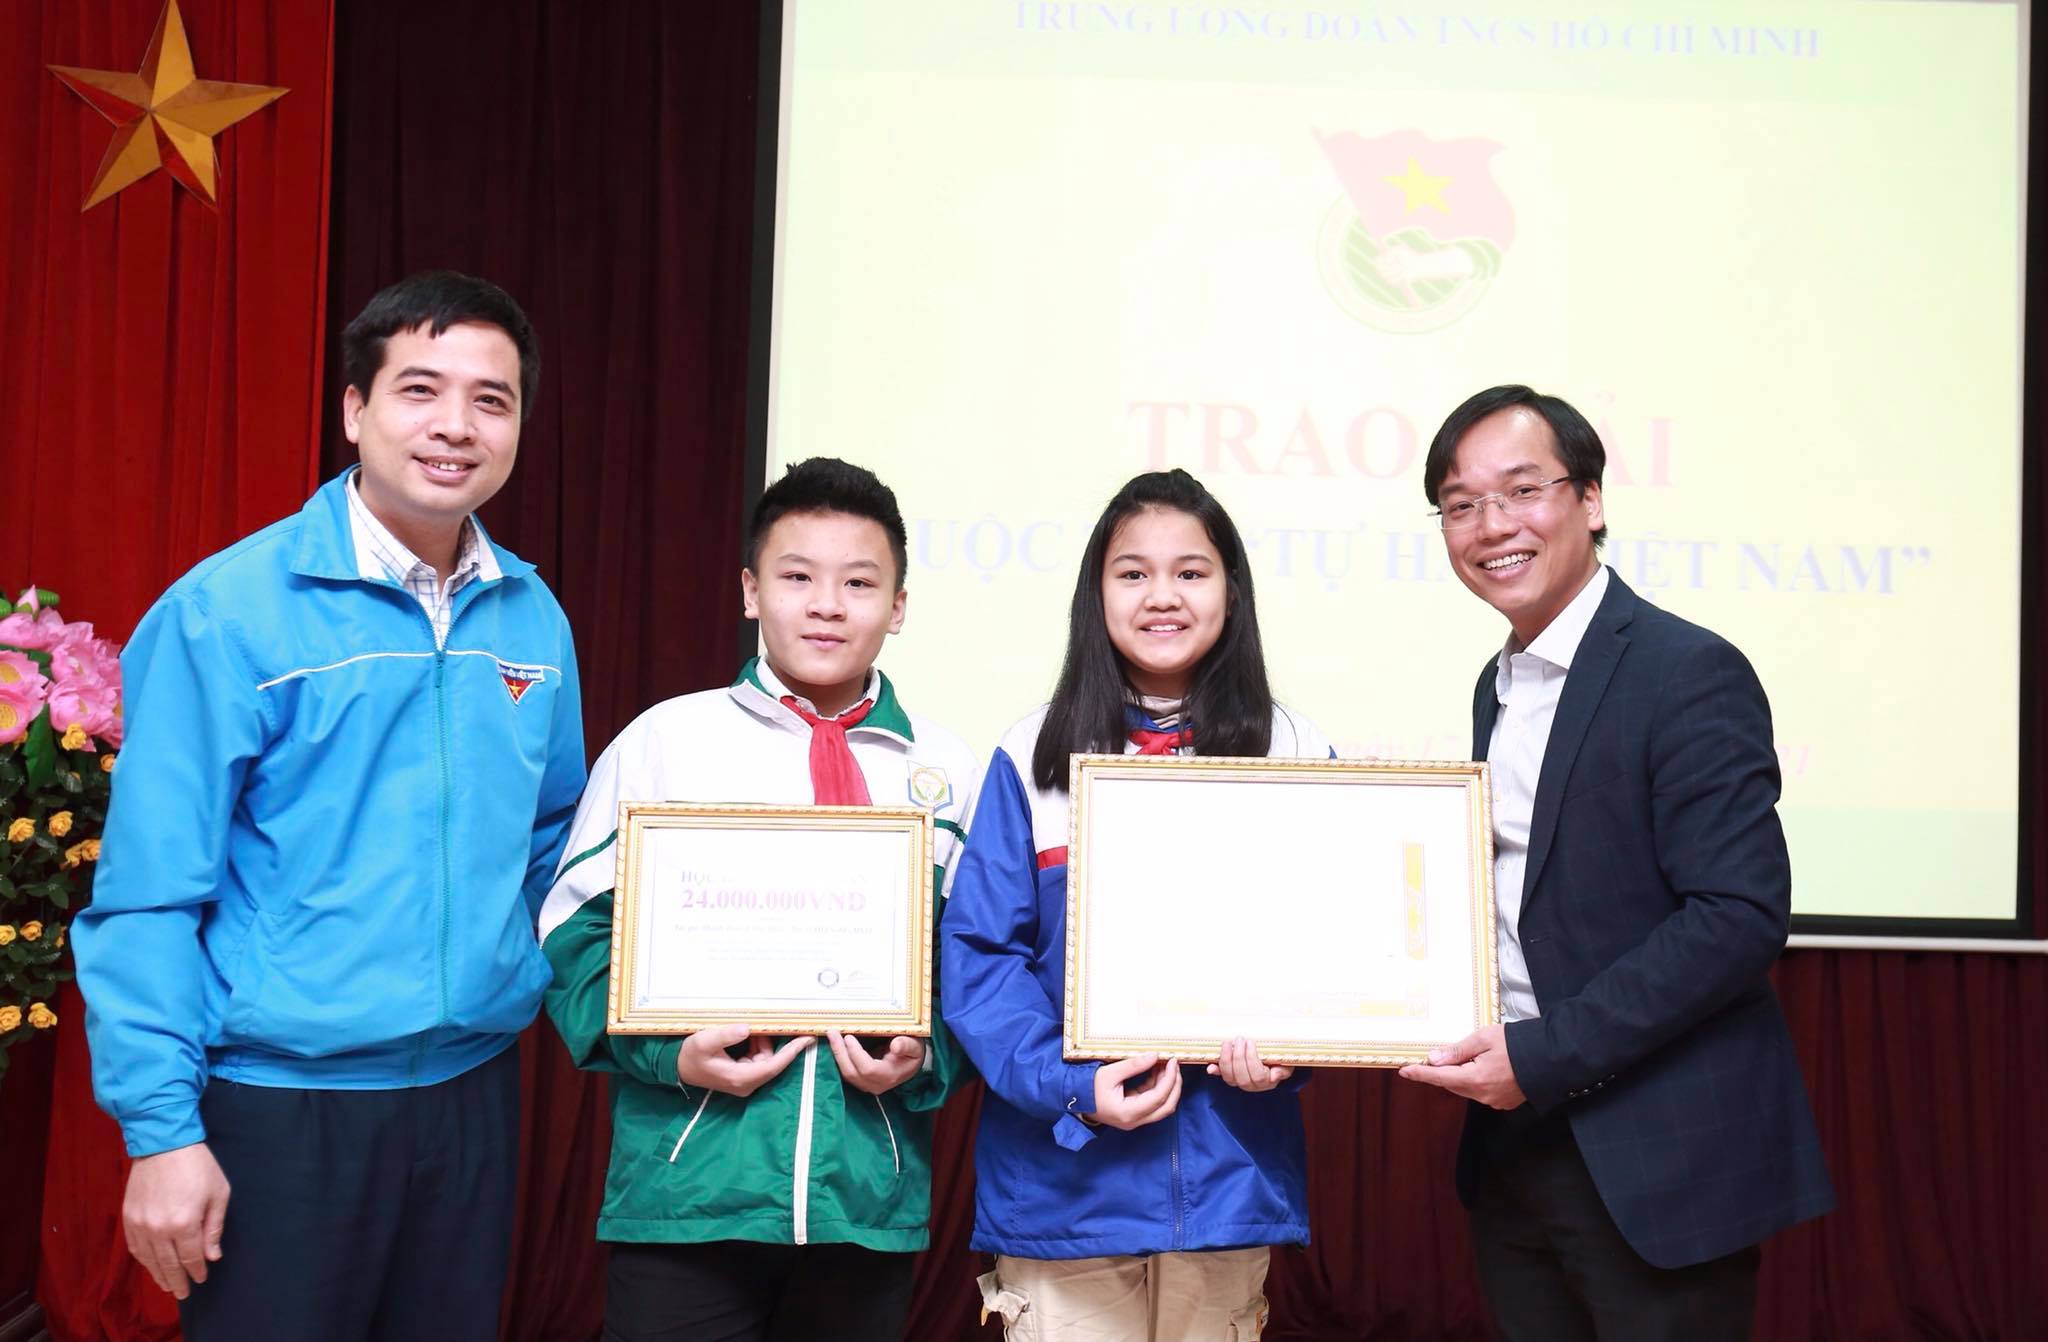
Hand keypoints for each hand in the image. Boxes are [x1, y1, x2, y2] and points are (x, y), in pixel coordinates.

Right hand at [123, 1142, 229, 1299]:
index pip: (191, 1258)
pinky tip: (150, 1265)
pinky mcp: (128, 1217)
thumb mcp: (218, 1193)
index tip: (201, 1279)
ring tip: (167, 1285)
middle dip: (177, 1280)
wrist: (163, 1144)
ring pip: (149, 1259)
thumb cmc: (197, 1166)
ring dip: (158, 1275)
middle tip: (183, 1293)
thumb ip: (214, 1228)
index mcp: (184, 1223)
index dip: (196, 1270)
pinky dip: (143, 1260)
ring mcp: (140, 1224)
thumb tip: (212, 1256)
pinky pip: (134, 1247)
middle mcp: (159, 1229)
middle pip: (168, 1264)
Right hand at [675, 1024, 811, 1095]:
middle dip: (774, 1040)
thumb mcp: (704, 1041)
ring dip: (761, 1041)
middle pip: (771, 1060)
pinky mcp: (743, 1075)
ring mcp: (745, 1081)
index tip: (807, 1039)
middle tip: (773, 1021)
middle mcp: (746, 1083)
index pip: (773, 1065)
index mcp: (740, 1078)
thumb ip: (725, 1035)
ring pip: (766, 1058)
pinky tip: (747, 1034)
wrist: (679, 1067)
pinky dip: (756, 1044)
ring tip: (750, 1027)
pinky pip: (758, 1058)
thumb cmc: (691, 1055)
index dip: (792, 1052)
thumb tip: (746, 1029)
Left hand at [826, 1031, 924, 1093]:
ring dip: (837, 1053)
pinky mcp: (861, 1080)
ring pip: (846, 1073)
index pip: (868, 1069)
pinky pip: (846, 1070)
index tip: (849, 1037)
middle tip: (832, 1032)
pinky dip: (839, 1056)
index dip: (856, 1054)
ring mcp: (867, 1084)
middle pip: (852, 1072)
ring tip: (831, 1035)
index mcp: (889, 1076)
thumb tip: (896, 1045)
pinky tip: (835, 1042)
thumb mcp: (915, 1047)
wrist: (912, 1063)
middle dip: (840, 1052)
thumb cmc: (913, 1052)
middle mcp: (876, 1084)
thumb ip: (907, 1045)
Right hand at [1091, 1053, 1182, 1129]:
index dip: (1170, 1078)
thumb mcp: (1110, 1073)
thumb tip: (1155, 1056)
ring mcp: (1135, 1119)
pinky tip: (1155, 1071)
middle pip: (1166, 1106)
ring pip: (1162, 1106)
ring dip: (1167, 1086)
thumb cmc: (1088, 1087)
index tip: (1172, 1060)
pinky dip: (1157, 1087)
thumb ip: (1133, 1065)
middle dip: (1174, 1085)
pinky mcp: (1134, 1114)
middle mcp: (1135, 1120)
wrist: (1074, 1099)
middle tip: (1174, 1064)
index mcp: (1129, 1113)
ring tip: (1164, 1064)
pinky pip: (1152, 1102)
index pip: (1159, 1097)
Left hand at [1206, 1037, 1293, 1091]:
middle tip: (1239, 1039)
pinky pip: (1221, 1076)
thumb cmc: (1280, 1061)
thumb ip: (1283, 1071)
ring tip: (1228, 1042)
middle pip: (1241, 1077)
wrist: (1274, 1062)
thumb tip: (1275, 1076)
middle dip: (1238, 1056)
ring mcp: (1239, 1082)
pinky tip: (1210, 1067)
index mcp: (1266, 1082)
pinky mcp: (1230, 1076)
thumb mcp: (1286, 1065)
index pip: (1257, 1076)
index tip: (1250, 1042)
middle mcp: (1251, 1085)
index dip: (1251, 1059)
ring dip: (1226, 1059)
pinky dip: (1215, 1071)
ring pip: (1229, 1077)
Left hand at [1397, 1025, 1525, 1109]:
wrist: (1551, 1058)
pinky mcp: (1503, 1102)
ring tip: (1468, 1057)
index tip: (1405, 1070)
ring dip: (1459, 1075)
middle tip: (1437, 1055)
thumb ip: (1457, 1051)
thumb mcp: (1484, 1038)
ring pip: (1465, 1088)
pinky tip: (1483, 1067)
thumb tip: (1434, 1059)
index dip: (1420, 1073)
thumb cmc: (1518, 1044)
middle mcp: (1483, 1095)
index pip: (1440, 1077)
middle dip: (1442, 1071)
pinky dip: (1474, 1081)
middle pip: (1452, 1084)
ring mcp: (1494, 1101)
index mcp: (1476, 1078)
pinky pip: (1480, 1092)